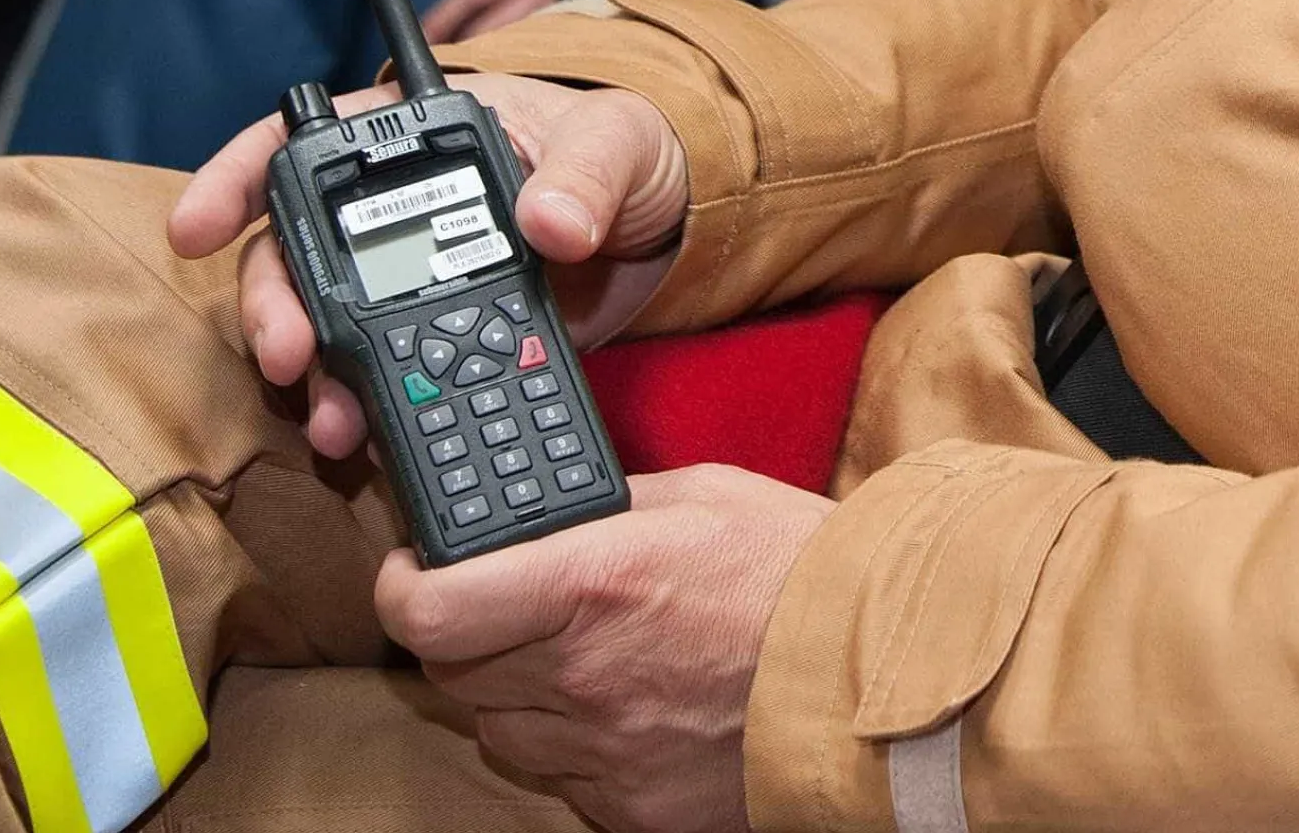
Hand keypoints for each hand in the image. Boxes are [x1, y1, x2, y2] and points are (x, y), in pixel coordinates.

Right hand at [167, 73, 685, 457]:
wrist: (660, 231)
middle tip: (288, 355)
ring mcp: (405, 287)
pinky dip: (369, 412)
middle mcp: (387, 215)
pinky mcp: (436, 348)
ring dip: (316, 380)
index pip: (296, 145)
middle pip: (290, 256)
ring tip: (336, 423)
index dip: (233, 181)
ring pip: (324, 332)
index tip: (193, 228)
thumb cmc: (626, 155)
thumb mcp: (617, 142)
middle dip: (273, 310)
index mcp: (410, 142)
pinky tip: (373, 441)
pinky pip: (382, 383)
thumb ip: (585, 174)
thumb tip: (550, 224)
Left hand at [375, 466, 835, 832]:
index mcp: (590, 583)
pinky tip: (625, 708)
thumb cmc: (801, 574)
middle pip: (450, 668)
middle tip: (507, 606)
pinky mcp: (635, 807)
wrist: (895, 676)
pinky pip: (560, 776)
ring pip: (497, 727)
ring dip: (514, 693)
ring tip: (578, 658)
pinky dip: (572, 745)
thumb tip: (542, 511)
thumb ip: (599, 508)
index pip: (426, 607)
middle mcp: (584, 675)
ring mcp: (608, 751)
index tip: (416, 570)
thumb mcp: (695, 498)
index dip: (403, 586)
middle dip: (464, 633)